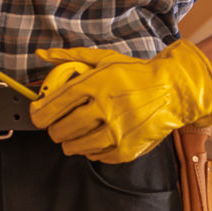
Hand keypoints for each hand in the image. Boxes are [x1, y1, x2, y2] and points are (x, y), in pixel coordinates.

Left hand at [30, 40, 211, 162]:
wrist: (174, 91)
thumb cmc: (137, 74)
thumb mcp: (105, 59)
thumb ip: (71, 58)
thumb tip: (42, 53)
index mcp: (96, 84)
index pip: (53, 106)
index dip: (39, 114)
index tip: (38, 116)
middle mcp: (105, 108)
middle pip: (60, 130)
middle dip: (55, 129)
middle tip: (60, 124)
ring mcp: (116, 132)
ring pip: (74, 147)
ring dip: (70, 141)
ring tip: (77, 132)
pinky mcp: (126, 150)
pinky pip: (94, 157)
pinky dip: (90, 150)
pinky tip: (96, 137)